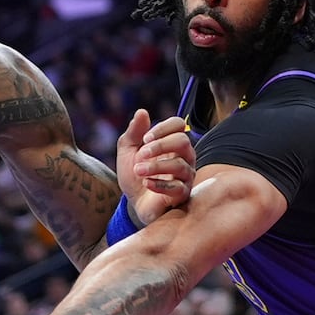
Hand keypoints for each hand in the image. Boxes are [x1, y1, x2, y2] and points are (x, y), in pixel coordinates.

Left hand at [116, 109, 194, 225]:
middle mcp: (184, 156)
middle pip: (183, 141)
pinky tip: (146, 184)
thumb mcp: (128, 151)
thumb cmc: (135, 174)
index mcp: (172, 142)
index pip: (179, 125)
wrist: (134, 202)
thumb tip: (142, 112)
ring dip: (155, 167)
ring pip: (180, 165)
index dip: (162, 128)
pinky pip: (178, 187)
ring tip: (138, 171)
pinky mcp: (183, 194)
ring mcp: (186, 176)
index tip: (145, 138)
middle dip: (160, 146)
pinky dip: (159, 184)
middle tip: (140, 155)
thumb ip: (134, 132)